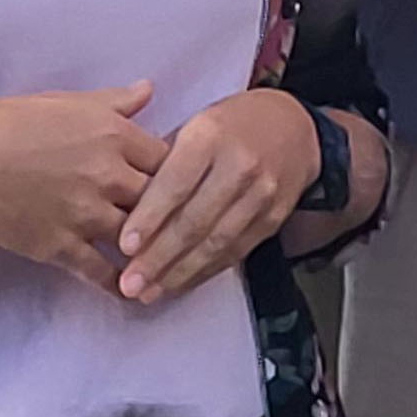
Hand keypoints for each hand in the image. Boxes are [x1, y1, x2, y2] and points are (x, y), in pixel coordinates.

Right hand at [0, 83, 168, 293]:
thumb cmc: (10, 123)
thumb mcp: (68, 101)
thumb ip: (115, 101)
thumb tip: (150, 90)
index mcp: (114, 135)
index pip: (170, 159)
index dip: (181, 174)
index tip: (185, 184)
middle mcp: (108, 176)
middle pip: (162, 201)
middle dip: (173, 214)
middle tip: (185, 227)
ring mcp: (86, 215)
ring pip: (139, 239)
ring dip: (154, 252)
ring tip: (168, 264)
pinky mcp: (63, 247)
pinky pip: (102, 273)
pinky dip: (121, 286)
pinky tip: (134, 293)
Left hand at [116, 87, 318, 303]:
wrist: (294, 127)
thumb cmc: (229, 125)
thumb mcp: (194, 123)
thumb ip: (163, 160)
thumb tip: (123, 204)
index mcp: (210, 134)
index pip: (175, 183)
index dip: (149, 218)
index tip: (123, 246)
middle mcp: (239, 165)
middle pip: (195, 220)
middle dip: (158, 257)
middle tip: (129, 283)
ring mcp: (261, 195)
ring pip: (215, 242)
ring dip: (179, 273)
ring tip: (148, 293)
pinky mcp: (274, 219)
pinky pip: (235, 252)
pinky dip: (204, 271)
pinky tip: (179, 284)